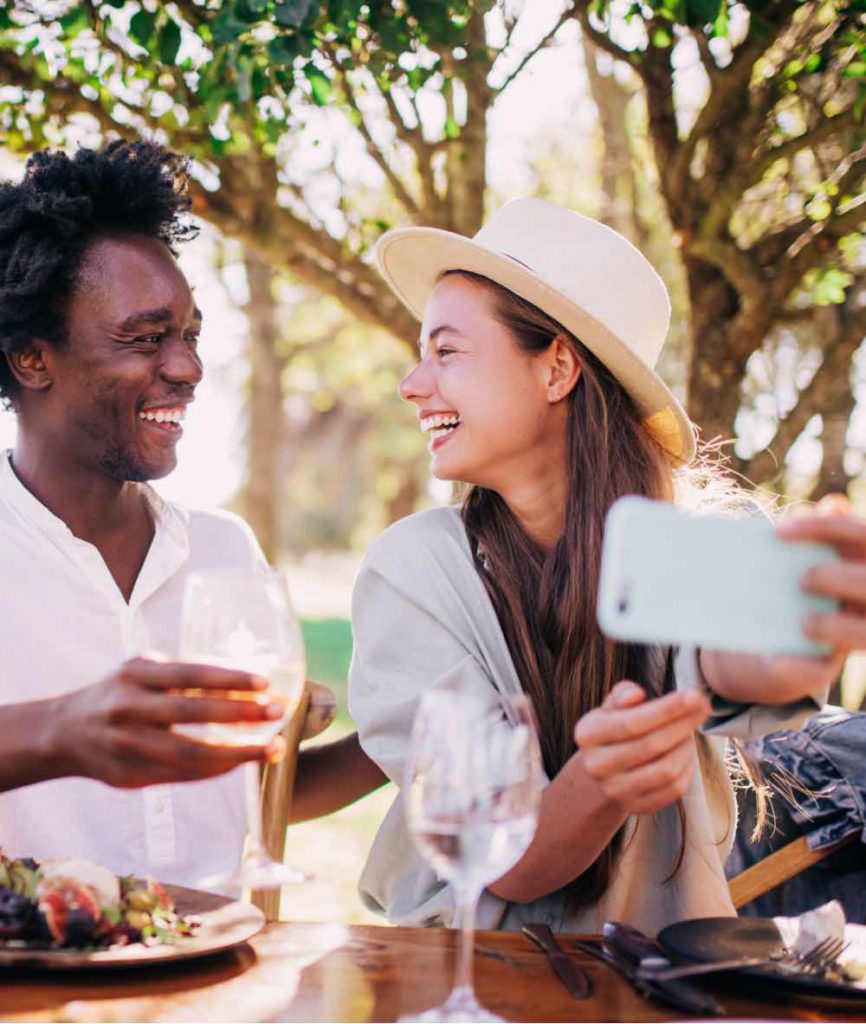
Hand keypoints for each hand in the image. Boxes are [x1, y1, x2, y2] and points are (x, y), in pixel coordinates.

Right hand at [46, 657, 284, 787]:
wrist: (62, 733)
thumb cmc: (119, 694)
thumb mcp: (141, 672)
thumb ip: (182, 676)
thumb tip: (245, 681)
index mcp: (135, 674)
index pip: (189, 673)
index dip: (228, 678)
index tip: (264, 682)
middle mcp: (128, 707)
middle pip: (191, 713)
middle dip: (239, 713)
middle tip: (277, 712)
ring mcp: (127, 744)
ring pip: (189, 753)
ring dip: (236, 752)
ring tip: (272, 748)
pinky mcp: (130, 775)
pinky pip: (182, 776)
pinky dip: (216, 770)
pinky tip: (241, 763)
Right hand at [574, 681, 709, 814]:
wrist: (601, 771)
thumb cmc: (613, 729)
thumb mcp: (611, 707)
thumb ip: (622, 694)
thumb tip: (636, 694)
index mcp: (587, 734)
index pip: (631, 722)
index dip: (667, 709)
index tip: (695, 696)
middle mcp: (597, 765)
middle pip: (651, 745)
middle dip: (683, 724)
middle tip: (703, 708)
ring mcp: (615, 790)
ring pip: (665, 770)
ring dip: (686, 747)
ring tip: (690, 731)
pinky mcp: (635, 807)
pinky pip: (673, 790)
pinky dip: (688, 769)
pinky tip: (687, 752)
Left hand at [699, 497, 854, 704]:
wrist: (767, 645)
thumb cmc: (779, 589)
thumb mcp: (781, 562)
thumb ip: (788, 537)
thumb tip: (772, 514)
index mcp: (856, 562)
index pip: (856, 534)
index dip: (822, 528)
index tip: (779, 530)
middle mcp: (863, 599)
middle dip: (840, 578)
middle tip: (804, 579)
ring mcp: (850, 634)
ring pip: (864, 634)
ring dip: (835, 626)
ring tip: (804, 622)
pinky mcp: (823, 668)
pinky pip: (820, 669)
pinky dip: (795, 664)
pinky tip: (774, 658)